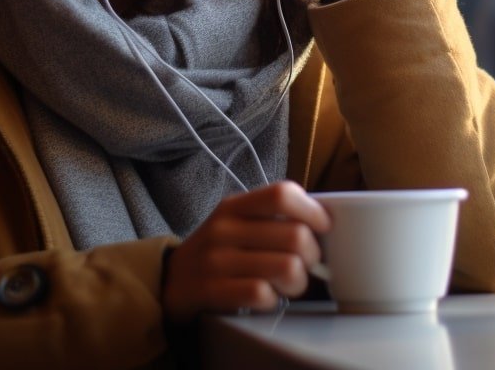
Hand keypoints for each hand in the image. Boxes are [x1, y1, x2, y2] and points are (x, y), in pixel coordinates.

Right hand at [161, 181, 330, 322]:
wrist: (170, 282)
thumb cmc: (219, 251)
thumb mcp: (236, 222)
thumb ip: (272, 218)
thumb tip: (324, 223)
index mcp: (235, 206)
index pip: (282, 194)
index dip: (312, 211)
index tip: (323, 227)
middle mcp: (223, 229)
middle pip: (295, 236)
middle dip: (313, 256)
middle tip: (307, 264)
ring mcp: (215, 260)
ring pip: (286, 267)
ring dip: (298, 281)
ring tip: (289, 283)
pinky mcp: (210, 291)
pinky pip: (262, 294)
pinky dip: (273, 299)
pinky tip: (267, 297)